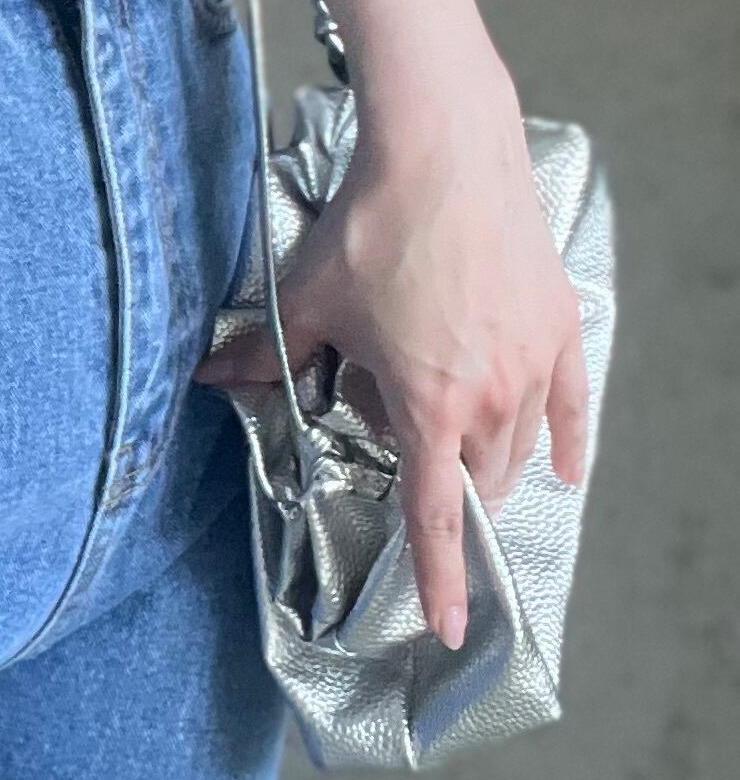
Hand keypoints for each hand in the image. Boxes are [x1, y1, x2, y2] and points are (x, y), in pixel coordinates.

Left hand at [194, 78, 590, 649]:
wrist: (444, 151)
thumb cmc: (377, 226)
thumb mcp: (307, 298)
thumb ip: (263, 353)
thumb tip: (208, 378)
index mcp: (428, 405)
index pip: (433, 514)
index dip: (438, 579)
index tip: (450, 628)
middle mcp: (493, 396)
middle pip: (472, 476)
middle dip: (436, 477)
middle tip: (392, 432)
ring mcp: (535, 362)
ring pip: (517, 445)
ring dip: (482, 453)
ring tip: (440, 409)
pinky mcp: (560, 325)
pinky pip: (570, 405)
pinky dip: (561, 438)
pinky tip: (558, 464)